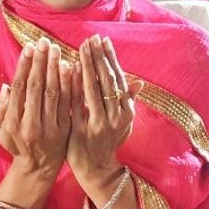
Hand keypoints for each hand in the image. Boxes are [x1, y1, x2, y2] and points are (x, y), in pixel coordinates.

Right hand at [0, 36, 71, 178]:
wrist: (38, 167)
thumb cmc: (17, 144)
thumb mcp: (0, 131)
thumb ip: (0, 109)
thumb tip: (6, 86)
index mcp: (13, 123)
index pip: (19, 89)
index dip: (24, 67)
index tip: (29, 48)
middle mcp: (32, 125)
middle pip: (37, 87)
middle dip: (40, 62)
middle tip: (44, 42)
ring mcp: (50, 127)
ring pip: (54, 93)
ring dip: (55, 69)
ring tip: (56, 49)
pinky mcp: (65, 129)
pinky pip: (68, 103)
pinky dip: (69, 84)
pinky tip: (70, 67)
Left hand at [66, 34, 144, 183]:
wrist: (96, 169)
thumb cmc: (108, 142)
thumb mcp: (123, 123)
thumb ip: (128, 101)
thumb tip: (139, 82)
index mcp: (126, 112)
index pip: (119, 79)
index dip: (111, 58)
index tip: (103, 40)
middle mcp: (116, 117)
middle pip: (107, 80)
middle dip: (99, 57)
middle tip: (91, 38)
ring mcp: (99, 124)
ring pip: (93, 89)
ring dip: (87, 66)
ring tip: (81, 47)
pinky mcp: (82, 131)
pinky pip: (77, 103)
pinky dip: (73, 85)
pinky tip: (68, 69)